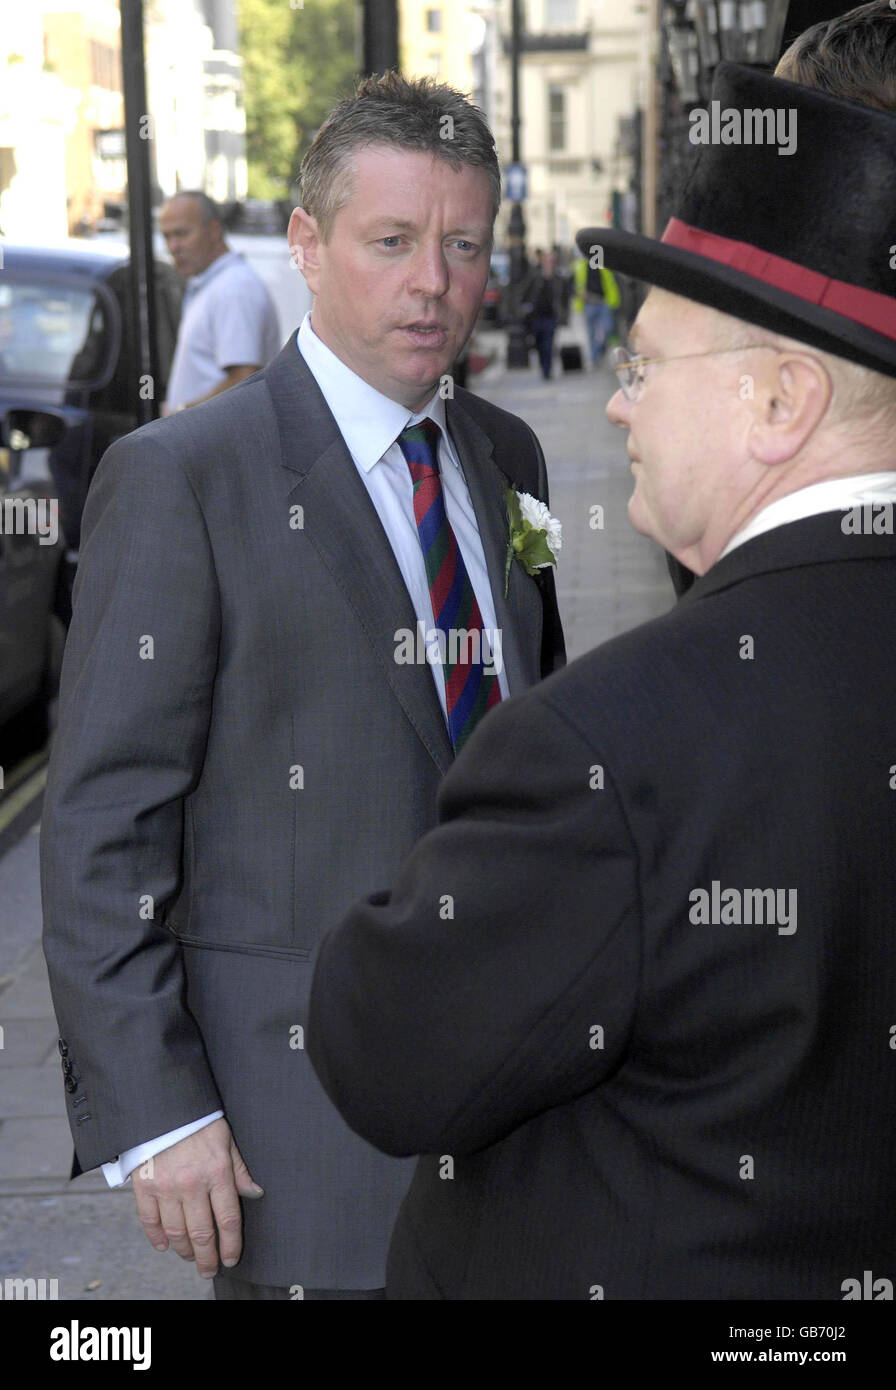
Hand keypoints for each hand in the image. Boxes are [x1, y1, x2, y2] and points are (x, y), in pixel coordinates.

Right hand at [132, 1118, 262, 1277]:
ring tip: (191, 1257)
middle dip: (208, 1258)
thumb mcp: (227, 1140)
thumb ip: (240, 1170)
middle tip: (210, 1270)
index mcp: (217, 1173)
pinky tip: (165, 1246)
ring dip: (185, 1250)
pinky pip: (150, 1221)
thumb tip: (255, 1193)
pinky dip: (157, 1238)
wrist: (164, 1104)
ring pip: (176, 1232)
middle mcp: (192, 1184)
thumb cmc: (199, 1121)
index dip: (231, 1245)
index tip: (231, 1259)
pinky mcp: (144, 1186)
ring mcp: (166, 1187)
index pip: (228, 1220)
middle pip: (202, 1233)